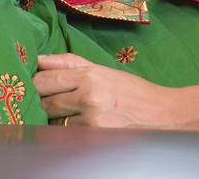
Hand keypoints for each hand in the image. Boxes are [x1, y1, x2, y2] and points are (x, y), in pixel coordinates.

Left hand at [34, 54, 198, 129]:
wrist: (161, 115)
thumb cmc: (132, 91)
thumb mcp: (103, 70)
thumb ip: (70, 63)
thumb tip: (39, 60)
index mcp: (90, 76)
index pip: (45, 80)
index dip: (38, 84)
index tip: (40, 85)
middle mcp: (88, 98)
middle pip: (45, 102)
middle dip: (46, 103)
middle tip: (57, 102)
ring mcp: (89, 122)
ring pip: (53, 122)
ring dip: (57, 120)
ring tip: (76, 115)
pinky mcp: (92, 140)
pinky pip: (65, 136)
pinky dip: (68, 132)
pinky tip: (82, 127)